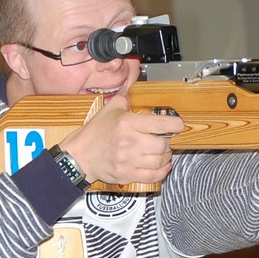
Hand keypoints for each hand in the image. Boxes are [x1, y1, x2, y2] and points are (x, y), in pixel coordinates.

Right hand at [59, 94, 184, 185]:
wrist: (79, 156)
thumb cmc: (93, 134)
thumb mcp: (108, 110)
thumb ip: (125, 97)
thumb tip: (133, 80)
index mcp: (127, 124)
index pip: (161, 124)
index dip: (175, 125)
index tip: (179, 125)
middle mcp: (129, 142)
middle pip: (163, 145)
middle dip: (167, 142)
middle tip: (165, 140)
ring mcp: (129, 161)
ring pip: (160, 161)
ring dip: (165, 157)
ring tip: (162, 153)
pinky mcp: (127, 175)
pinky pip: (153, 176)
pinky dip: (162, 172)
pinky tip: (161, 166)